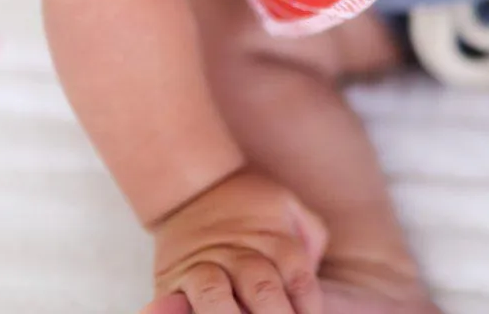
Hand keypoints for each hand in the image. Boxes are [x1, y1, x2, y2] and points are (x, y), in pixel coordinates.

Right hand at [141, 169, 328, 313]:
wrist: (192, 187)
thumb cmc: (246, 204)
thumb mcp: (285, 205)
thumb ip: (309, 232)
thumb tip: (317, 265)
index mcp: (272, 237)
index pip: (297, 276)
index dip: (308, 304)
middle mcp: (238, 251)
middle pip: (262, 288)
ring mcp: (203, 265)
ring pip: (215, 295)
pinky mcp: (171, 279)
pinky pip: (174, 302)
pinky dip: (183, 313)